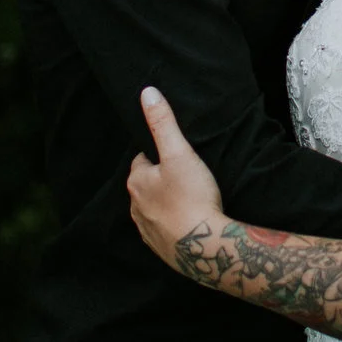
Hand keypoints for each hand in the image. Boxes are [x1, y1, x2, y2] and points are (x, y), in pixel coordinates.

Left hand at [126, 86, 225, 272]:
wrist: (205, 247)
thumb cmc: (192, 197)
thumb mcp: (180, 153)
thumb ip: (163, 123)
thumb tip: (147, 92)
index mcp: (136, 182)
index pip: (143, 160)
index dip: (161, 156)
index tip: (178, 157)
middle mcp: (135, 207)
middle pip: (148, 185)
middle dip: (163, 180)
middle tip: (188, 177)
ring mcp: (147, 230)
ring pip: (154, 208)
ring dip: (168, 203)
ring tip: (191, 199)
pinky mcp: (160, 248)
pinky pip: (164, 230)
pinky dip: (174, 224)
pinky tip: (191, 222)